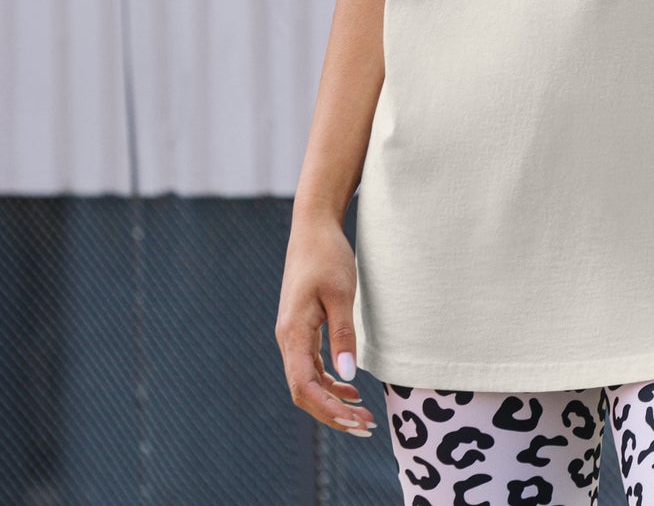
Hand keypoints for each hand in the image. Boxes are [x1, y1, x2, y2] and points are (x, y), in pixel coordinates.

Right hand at [275, 214, 378, 437]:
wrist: (313, 227)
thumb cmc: (327, 255)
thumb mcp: (341, 293)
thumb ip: (343, 334)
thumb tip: (349, 375)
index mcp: (293, 332)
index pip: (304, 386)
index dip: (328, 409)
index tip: (356, 420)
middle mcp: (287, 338)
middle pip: (304, 391)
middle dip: (332, 414)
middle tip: (366, 426)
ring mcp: (292, 334)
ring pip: (307, 381)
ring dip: (332, 401)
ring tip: (363, 415)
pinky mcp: (301, 328)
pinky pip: (311, 366)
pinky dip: (329, 382)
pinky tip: (351, 389)